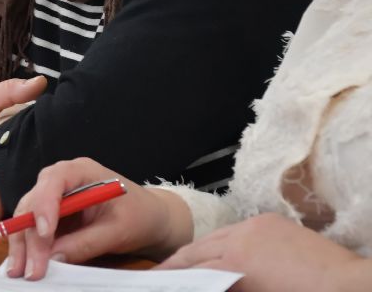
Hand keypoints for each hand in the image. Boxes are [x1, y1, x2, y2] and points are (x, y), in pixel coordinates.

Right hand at [6, 157, 191, 280]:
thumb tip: (54, 257)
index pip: (53, 182)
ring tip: (20, 271)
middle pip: (33, 203)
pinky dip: (28, 248)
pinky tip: (24, 265)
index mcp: (79, 171)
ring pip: (27, 218)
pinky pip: (33, 231)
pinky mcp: (52, 216)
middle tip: (28, 268)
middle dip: (28, 236)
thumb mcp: (118, 230)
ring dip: (22, 245)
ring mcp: (53, 197)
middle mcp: (60, 180)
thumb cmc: (139, 216)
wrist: (150, 218)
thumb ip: (86, 242)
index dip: (44, 207)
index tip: (45, 235)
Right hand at [158, 213, 371, 291]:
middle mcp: (239, 238)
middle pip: (196, 250)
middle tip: (162, 272)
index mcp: (235, 263)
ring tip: (186, 262)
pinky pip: (236, 229)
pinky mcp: (269, 221)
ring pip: (214, 236)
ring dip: (199, 250)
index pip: (192, 270)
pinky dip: (223, 241)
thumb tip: (210, 285)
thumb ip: (227, 288)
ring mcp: (254, 226)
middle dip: (178, 262)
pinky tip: (220, 251)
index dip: (172, 277)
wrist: (348, 286)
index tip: (157, 281)